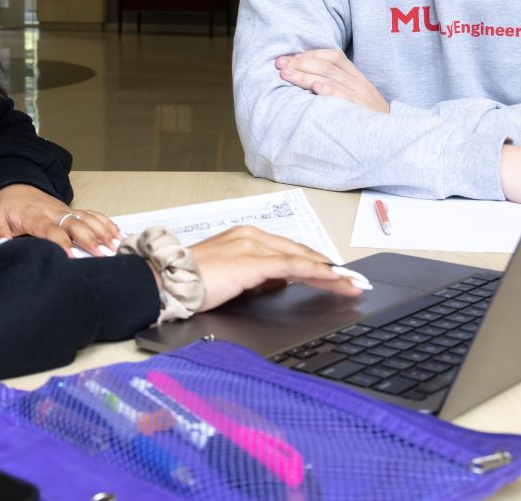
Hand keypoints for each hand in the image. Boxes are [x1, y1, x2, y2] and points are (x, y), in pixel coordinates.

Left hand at [0, 184, 122, 257]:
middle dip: (91, 240)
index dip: (63, 243)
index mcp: (36, 216)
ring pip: (89, 219)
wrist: (15, 184)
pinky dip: (107, 224)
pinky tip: (118, 234)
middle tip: (104, 255)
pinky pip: (93, 215)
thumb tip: (3, 245)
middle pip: (76, 225)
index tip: (72, 257)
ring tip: (117, 246)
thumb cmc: (7, 205)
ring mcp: (66, 210)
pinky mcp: (72, 210)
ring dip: (104, 232)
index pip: (52, 231)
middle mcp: (55, 212)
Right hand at [186, 226, 363, 310]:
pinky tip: (331, 279)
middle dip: (331, 268)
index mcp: (246, 237)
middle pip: (301, 253)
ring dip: (330, 272)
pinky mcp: (251, 261)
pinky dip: (315, 273)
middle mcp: (252, 236)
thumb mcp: (231, 277)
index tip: (339, 276)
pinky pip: (291, 266)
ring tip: (351, 284)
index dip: (317, 263)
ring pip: (301, 259)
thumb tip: (279, 283)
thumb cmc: (190, 282)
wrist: (165, 282)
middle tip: (355, 281)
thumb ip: (256, 277)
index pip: (291, 251)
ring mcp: (252, 246)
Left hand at [275, 48, 388, 112]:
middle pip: (327, 66)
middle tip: (279, 64)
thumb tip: (306, 80)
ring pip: (330, 78)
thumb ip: (336, 85)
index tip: (289, 58)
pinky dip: (328, 91)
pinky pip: (344, 97)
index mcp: (356, 76)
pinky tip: (314, 88)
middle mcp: (358, 83)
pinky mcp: (361, 111)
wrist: (395, 137)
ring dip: (305, 75)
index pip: (333, 56)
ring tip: (286, 74)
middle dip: (300, 63)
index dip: (310, 54)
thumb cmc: (368, 117)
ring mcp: (361, 96)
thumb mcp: (356, 97)